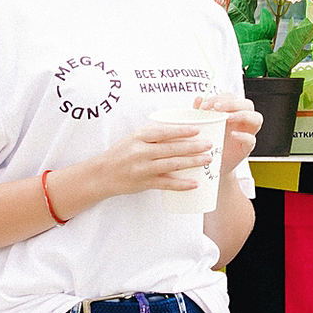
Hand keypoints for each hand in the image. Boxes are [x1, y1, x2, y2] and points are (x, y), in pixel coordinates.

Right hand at [49, 119, 216, 217]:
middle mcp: (141, 152)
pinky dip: (181, 184)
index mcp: (139, 137)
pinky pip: (166, 183)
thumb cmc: (122, 153)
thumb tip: (180, 128)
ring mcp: (143, 168)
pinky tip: (194, 183)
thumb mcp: (134, 139)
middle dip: (194, 146)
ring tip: (207, 160)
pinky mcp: (144, 183)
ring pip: (172, 164)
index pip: (164, 132)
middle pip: (172, 148)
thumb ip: (154, 135)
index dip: (182, 131)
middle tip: (210, 145)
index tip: (198, 129)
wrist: (102, 175)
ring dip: (192, 162)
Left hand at [195, 91, 261, 169]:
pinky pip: (251, 139)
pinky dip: (243, 135)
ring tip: (227, 118)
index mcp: (233, 111)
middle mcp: (243, 120)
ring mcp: (248, 133)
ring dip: (242, 115)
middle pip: (247, 104)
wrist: (210, 164)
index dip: (219, 98)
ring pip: (256, 118)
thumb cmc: (209, 140)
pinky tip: (232, 134)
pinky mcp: (247, 147)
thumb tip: (198, 99)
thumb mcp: (203, 125)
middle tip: (216, 107)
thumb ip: (201, 112)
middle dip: (232, 103)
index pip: (231, 98)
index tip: (204, 105)